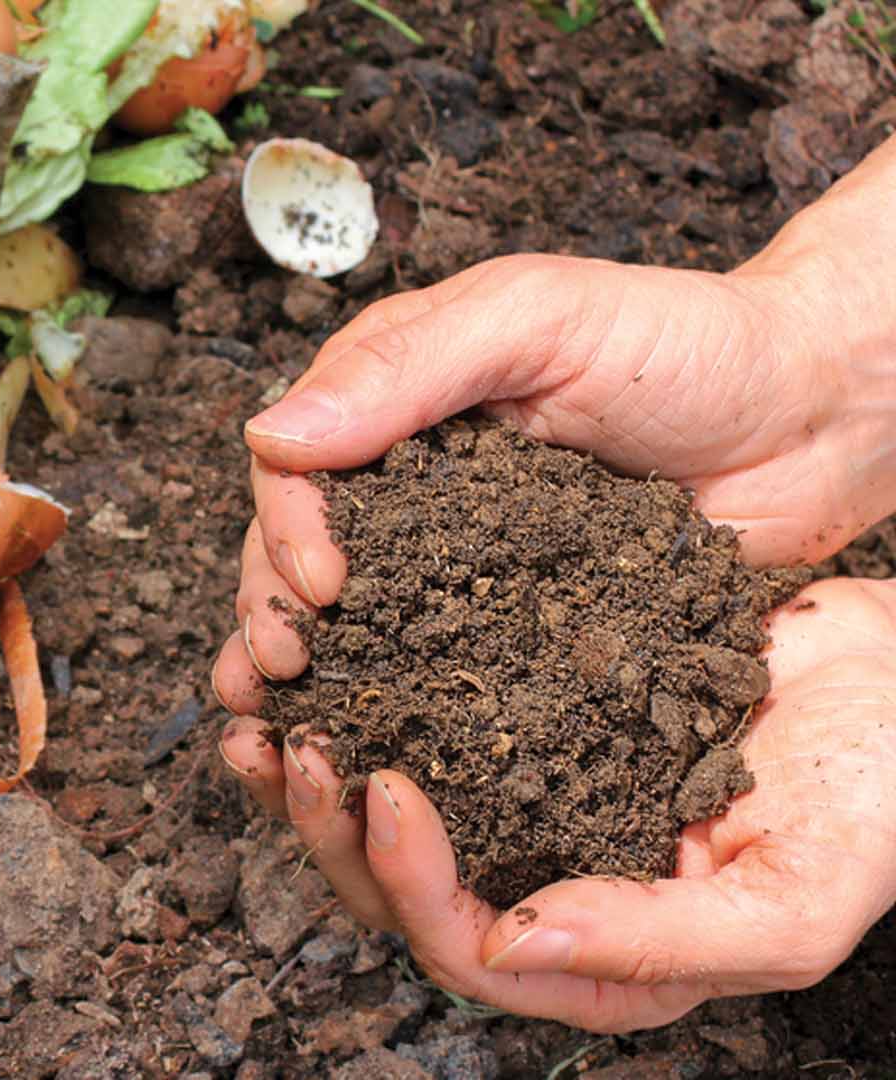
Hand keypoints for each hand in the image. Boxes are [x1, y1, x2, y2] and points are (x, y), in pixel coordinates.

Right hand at [211, 135, 895, 707]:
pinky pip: (444, 673)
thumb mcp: (538, 318)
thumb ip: (407, 366)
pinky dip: (397, 712)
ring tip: (284, 729)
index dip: (286, 528)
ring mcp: (461, 563)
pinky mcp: (517, 629)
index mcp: (394, 402)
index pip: (296, 467)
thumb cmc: (687, 341)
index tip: (320, 584)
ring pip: (356, 623)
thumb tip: (272, 434)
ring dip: (310, 675)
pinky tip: (368, 754)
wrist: (820, 416)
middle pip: (302, 554)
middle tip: (284, 669)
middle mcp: (411, 487)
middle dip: (274, 612)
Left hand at [220, 577, 895, 1031]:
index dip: (409, 882)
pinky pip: (415, 723)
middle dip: (330, 825)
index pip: (467, 950)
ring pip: (386, 814)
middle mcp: (546, 890)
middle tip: (295, 741)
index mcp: (602, 960)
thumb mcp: (793, 897)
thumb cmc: (874, 799)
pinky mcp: (516, 726)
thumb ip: (661, 941)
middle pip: (399, 890)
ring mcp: (526, 807)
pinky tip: (318, 658)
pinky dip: (360, 695)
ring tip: (264, 707)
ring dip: (315, 770)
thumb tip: (510, 942)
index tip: (383, 786)